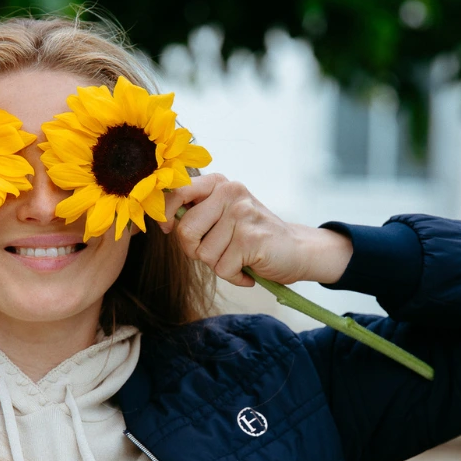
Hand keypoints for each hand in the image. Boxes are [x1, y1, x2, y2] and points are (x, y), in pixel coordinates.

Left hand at [160, 174, 352, 286]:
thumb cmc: (253, 236)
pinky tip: (248, 267)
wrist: (297, 249)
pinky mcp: (251, 238)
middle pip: (186, 230)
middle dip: (194, 250)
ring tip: (238, 257)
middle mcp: (231, 193)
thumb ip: (197, 211)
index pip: (178, 192)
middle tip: (215, 253)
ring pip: (204, 254)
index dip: (166, 215)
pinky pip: (223, 268)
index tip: (169, 229)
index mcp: (220, 184)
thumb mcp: (224, 214)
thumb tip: (163, 220)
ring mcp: (242, 214)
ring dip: (219, 264)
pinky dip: (234, 276)